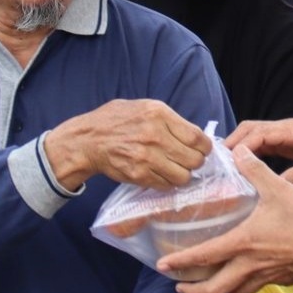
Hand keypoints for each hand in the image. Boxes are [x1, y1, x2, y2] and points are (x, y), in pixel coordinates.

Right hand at [44, 99, 210, 190]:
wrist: (88, 140)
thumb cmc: (116, 121)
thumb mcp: (144, 107)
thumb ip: (169, 119)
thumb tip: (195, 135)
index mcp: (158, 114)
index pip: (197, 137)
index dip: (204, 147)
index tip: (202, 150)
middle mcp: (155, 135)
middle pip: (194, 159)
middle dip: (195, 162)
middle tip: (188, 161)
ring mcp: (147, 157)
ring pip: (183, 176)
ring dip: (182, 175)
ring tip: (175, 169)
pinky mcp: (139, 175)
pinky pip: (166, 185)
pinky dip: (167, 183)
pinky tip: (161, 174)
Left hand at [158, 146, 292, 292]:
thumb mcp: (277, 187)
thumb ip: (254, 169)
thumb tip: (239, 151)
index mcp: (242, 243)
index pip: (204, 257)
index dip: (181, 263)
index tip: (164, 267)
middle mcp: (249, 265)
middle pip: (213, 290)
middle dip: (193, 292)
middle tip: (179, 287)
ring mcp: (264, 275)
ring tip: (208, 286)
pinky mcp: (279, 279)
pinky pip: (254, 290)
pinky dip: (242, 289)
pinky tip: (242, 278)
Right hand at [225, 117, 292, 188]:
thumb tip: (280, 187)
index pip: (259, 133)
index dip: (241, 145)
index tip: (226, 160)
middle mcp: (286, 128)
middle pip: (251, 129)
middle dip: (234, 143)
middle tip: (218, 163)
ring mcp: (286, 135)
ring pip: (255, 136)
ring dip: (240, 148)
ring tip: (226, 168)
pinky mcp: (288, 143)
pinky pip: (264, 145)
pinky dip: (251, 153)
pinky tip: (243, 168)